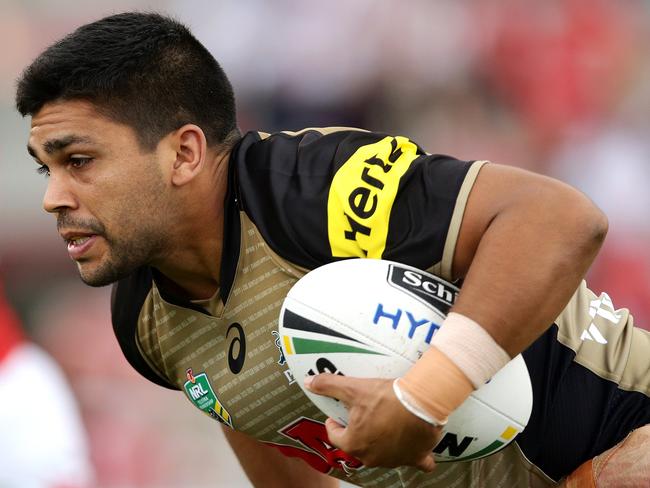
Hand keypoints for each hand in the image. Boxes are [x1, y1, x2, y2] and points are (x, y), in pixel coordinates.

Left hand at [304, 374, 441, 471]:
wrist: (420, 403)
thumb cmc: (386, 398)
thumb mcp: (354, 388)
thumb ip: (329, 385)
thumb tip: (309, 382)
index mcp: (354, 443)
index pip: (336, 436)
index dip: (334, 425)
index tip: (335, 417)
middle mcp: (372, 457)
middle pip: (358, 445)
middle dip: (358, 432)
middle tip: (362, 415)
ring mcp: (394, 460)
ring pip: (383, 453)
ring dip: (382, 441)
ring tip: (385, 422)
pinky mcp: (415, 457)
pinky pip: (416, 461)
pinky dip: (414, 455)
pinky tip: (414, 447)